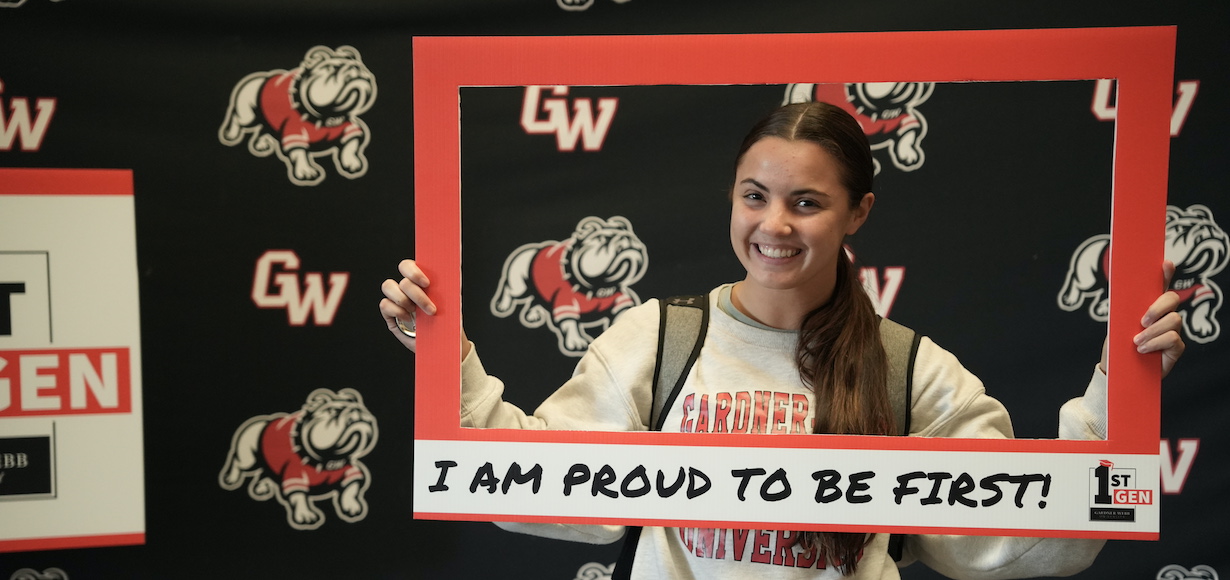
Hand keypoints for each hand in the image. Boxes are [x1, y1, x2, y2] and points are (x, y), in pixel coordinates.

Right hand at [379, 259, 470, 356]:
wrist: (443, 345)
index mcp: (421, 282)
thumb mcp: (451, 308)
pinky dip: (397, 311)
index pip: (409, 266)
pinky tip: (408, 319)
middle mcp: (407, 289)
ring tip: (417, 313)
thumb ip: (446, 294)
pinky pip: (385, 304)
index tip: (427, 284)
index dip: (414, 271)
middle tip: (431, 309)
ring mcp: (397, 300)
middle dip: (417, 294)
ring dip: (404, 300)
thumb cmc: (448, 324)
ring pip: (388, 286)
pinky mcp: (390, 315)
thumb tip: (446, 283)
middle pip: (402, 279)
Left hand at [1098, 260, 1184, 377]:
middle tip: (1141, 321)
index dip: (1165, 273)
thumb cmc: (1116, 346)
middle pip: (1172, 299)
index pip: (1160, 286)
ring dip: (1153, 331)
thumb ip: (1125, 310)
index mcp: (1148, 307)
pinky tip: (1142, 350)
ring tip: (1136, 342)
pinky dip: (1155, 343)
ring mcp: (1172, 331)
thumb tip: (1126, 292)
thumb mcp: (1117, 325)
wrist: (1116, 371)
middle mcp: (1164, 316)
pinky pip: (1173, 338)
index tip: (1165, 263)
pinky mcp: (1176, 348)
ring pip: (1174, 320)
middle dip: (1158, 307)